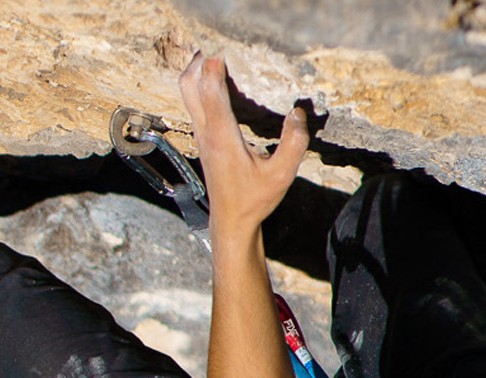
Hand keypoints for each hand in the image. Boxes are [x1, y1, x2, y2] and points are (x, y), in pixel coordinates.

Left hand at [177, 53, 308, 237]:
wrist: (231, 221)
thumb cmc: (254, 199)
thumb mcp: (282, 175)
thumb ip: (294, 143)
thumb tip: (298, 113)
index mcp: (224, 138)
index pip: (212, 93)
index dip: (215, 68)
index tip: (225, 50)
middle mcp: (207, 133)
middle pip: (189, 85)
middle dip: (199, 61)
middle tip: (219, 47)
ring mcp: (201, 135)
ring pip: (187, 92)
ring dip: (197, 70)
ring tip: (216, 57)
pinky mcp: (202, 139)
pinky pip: (193, 102)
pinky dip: (200, 84)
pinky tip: (217, 82)